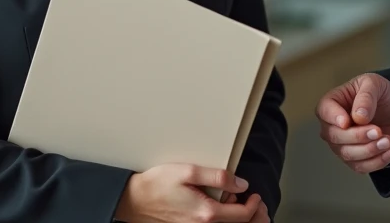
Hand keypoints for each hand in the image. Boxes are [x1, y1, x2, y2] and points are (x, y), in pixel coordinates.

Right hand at [114, 164, 262, 222]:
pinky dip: (224, 219)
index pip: (242, 216)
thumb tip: (241, 183)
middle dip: (250, 214)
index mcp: (206, 213)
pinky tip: (222, 207)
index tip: (255, 195)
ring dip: (238, 218)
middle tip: (254, 201)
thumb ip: (218, 177)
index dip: (254, 205)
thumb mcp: (189, 171)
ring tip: (238, 201)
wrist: (134, 200)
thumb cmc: (158, 184)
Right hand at [316, 73, 389, 173]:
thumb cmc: (377, 92)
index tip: (347, 122)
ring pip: (347, 154)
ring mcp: (341, 144)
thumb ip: (366, 97)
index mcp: (331, 103)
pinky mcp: (354, 158)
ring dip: (369, 150)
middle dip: (358, 136)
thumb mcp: (373, 84)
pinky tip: (389, 152)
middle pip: (335, 136)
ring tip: (387, 141)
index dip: (334, 118)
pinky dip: (375, 162)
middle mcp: (331, 126)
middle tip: (378, 131)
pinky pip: (360, 166)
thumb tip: (359, 116)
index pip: (325, 111)